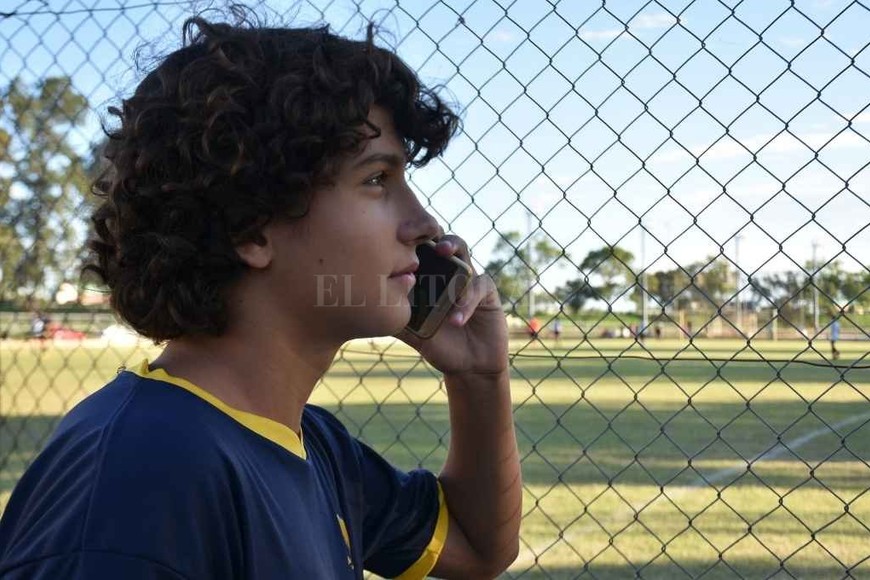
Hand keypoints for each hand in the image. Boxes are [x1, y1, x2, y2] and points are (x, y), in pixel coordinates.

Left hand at [394, 235, 508, 376]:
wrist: (469, 366)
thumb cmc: (439, 344)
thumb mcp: (412, 332)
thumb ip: (395, 318)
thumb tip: (365, 309)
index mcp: (428, 276)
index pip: (417, 248)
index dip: (408, 236)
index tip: (393, 235)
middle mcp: (448, 271)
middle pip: (439, 238)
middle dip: (429, 231)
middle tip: (413, 234)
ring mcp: (468, 277)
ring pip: (462, 250)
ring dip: (452, 246)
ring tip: (442, 251)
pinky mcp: (487, 291)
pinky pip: (477, 288)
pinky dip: (465, 302)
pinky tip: (455, 320)